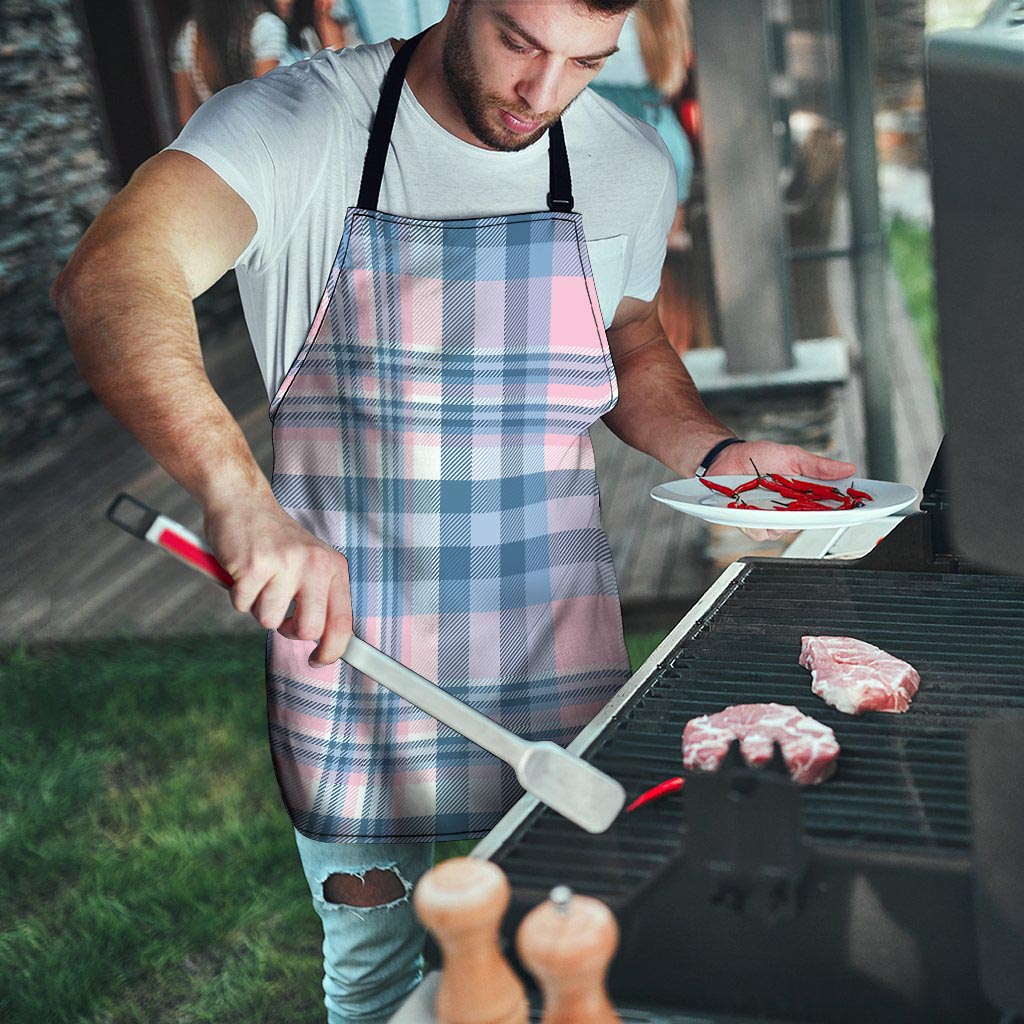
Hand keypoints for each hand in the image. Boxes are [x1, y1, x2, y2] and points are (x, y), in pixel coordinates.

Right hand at [203, 494, 352, 665]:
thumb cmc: (274, 539)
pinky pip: (242, 605)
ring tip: (259, 579)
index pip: (342, 621)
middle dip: (289, 630)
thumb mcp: (309, 562)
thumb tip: (324, 642)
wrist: (242, 501)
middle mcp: (314, 564)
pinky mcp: (254, 566)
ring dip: (258, 606)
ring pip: (269, 621)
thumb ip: (319, 596)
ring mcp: (285, 564)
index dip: (332, 650)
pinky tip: (242, 571)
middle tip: (279, 612)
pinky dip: (237, 594)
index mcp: (333, 566)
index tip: (319, 660)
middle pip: (308, 629)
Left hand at [707, 440, 856, 542]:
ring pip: (784, 531)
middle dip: (810, 515)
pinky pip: (760, 532)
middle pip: (809, 523)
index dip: (843, 511)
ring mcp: (771, 518)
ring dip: (779, 518)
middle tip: (804, 502)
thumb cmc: (759, 457)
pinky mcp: (751, 523)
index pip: (829, 508)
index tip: (857, 509)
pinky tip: (752, 508)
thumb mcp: (793, 456)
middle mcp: (790, 510)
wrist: (727, 458)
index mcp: (804, 495)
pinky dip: (757, 522)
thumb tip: (848, 468)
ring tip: (770, 499)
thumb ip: (819, 466)